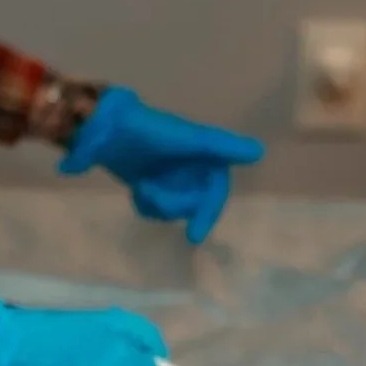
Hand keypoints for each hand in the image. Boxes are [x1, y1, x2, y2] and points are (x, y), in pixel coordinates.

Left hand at [57, 86, 264, 243]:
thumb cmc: (150, 131)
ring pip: (173, 209)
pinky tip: (136, 192)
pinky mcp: (150, 185)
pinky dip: (146, 206)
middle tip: (149, 194)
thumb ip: (221, 146)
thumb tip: (259, 151)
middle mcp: (191, 170)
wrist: (106, 130)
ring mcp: (170, 178)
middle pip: (193, 204)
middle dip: (173, 206)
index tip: (194, 235)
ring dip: (157, 205)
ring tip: (141, 188)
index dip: (209, 212)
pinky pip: (155, 209)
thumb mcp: (188, 138)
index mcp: (206, 156)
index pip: (215, 192)